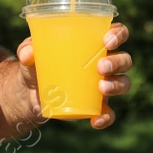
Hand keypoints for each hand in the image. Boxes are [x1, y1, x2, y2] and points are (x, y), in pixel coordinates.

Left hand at [14, 22, 132, 130]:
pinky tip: (96, 120)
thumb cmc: (37, 63)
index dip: (119, 34)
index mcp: (94, 42)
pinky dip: (106, 117)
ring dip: (117, 85)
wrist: (30, 92)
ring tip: (102, 88)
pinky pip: (109, 112)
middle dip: (117, 62)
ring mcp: (103, 85)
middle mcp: (105, 62)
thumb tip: (28, 53)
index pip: (117, 33)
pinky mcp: (97, 106)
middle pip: (125, 59)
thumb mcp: (29, 53)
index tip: (107, 40)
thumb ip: (27, 49)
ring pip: (123, 83)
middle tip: (101, 66)